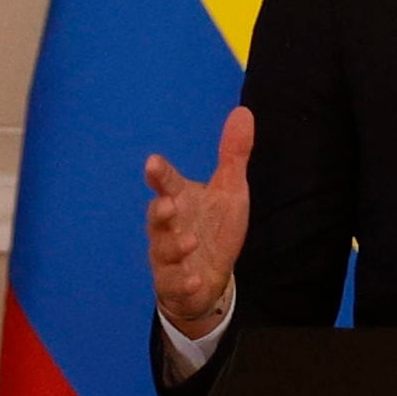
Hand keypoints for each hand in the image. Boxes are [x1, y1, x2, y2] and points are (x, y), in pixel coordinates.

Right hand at [143, 109, 253, 331]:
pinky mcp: (175, 283)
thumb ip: (232, 154)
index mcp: (180, 200)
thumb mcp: (229, 189)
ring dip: (174, 246)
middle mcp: (168, 227)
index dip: (159, 174)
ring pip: (163, 251)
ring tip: (190, 241)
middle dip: (160, 211)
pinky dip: (183, 282)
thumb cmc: (212, 226)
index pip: (167, 184)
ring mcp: (169, 257)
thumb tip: (243, 112)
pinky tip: (195, 279)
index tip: (153, 162)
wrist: (207, 276)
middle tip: (168, 204)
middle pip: (157, 217)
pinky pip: (175, 284)